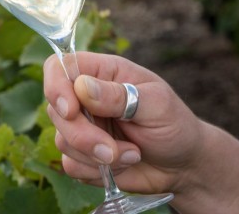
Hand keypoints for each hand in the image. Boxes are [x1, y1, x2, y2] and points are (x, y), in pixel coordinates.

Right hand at [43, 52, 203, 194]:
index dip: (55, 86)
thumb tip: (82, 87)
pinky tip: (122, 164)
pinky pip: (70, 164)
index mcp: (101, 73)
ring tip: (131, 154)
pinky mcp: (81, 155)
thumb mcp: (156, 105)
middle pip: (55, 110)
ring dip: (95, 156)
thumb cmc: (174, 125)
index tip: (70, 112)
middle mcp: (84, 97)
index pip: (59, 67)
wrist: (183, 165)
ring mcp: (81, 126)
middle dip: (82, 135)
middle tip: (111, 149)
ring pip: (62, 140)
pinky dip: (95, 171)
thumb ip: (119, 95)